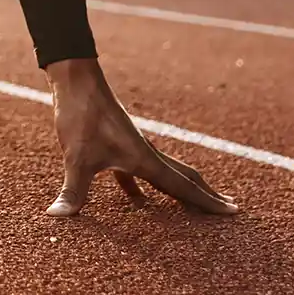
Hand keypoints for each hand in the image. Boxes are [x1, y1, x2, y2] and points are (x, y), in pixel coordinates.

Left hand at [45, 58, 238, 217]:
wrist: (74, 78)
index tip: (235, 212)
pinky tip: (137, 201)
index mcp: (144, 158)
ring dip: (178, 191)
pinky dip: (141, 187)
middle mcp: (145, 152)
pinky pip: (136, 171)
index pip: (183, 186)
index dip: (208, 202)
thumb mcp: (76, 157)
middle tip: (230, 209)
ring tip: (190, 209)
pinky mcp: (116, 142)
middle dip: (205, 195)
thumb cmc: (81, 114)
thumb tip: (58, 216)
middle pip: (183, 178)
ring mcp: (132, 146)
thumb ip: (73, 190)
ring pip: (163, 173)